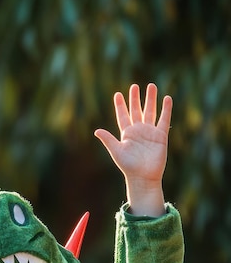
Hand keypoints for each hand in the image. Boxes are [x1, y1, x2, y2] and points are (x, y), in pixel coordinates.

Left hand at [95, 83, 171, 215]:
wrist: (143, 177)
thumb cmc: (128, 166)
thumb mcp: (117, 151)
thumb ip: (108, 140)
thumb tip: (96, 131)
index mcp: (126, 134)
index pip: (122, 116)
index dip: (120, 105)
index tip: (117, 94)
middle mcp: (138, 131)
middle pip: (136, 111)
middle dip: (135, 99)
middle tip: (134, 86)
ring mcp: (150, 132)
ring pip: (150, 112)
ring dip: (151, 99)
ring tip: (151, 85)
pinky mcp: (161, 136)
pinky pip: (164, 120)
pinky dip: (166, 109)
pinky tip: (167, 98)